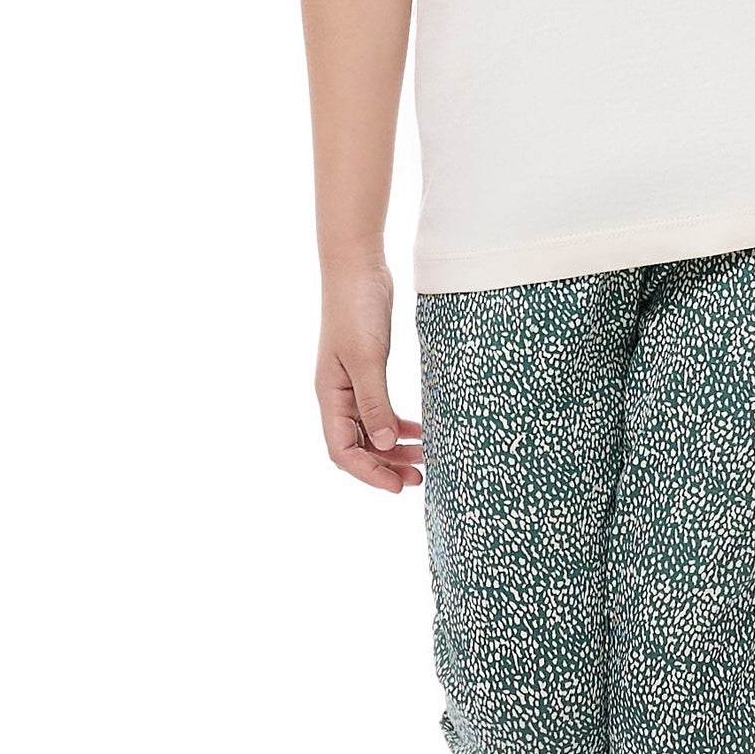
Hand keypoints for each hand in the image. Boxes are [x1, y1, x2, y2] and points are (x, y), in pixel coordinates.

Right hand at [317, 257, 424, 491]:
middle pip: (357, 446)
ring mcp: (351, 384)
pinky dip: (398, 424)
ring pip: (371, 431)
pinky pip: (379, 410)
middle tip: (419, 479)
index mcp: (330, 396)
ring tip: (424, 460)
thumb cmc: (355, 309)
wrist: (357, 268)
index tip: (398, 485)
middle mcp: (337, 396)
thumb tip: (386, 443)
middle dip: (385, 466)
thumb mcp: (367, 358)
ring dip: (394, 448)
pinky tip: (420, 431)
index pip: (342, 450)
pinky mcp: (368, 371)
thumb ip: (374, 402)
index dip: (369, 473)